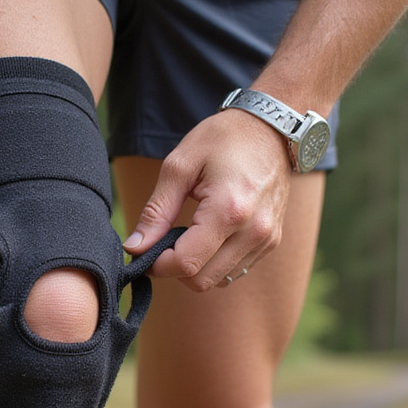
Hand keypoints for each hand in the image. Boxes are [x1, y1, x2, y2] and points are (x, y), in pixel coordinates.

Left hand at [124, 109, 293, 291]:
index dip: (157, 265)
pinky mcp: (271, 242)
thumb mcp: (180, 166)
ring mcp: (266, 239)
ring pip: (219, 280)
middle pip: (201, 280)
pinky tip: (208, 235)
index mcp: (228, 211)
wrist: (272, 127)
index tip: (144, 251)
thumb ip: (156, 211)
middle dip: (174, 269)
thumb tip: (135, 247)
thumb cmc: (223, 138)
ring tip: (187, 235)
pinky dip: (215, 262)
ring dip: (196, 266)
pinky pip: (235, 269)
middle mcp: (253, 231)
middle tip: (162, 244)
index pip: (186, 264)